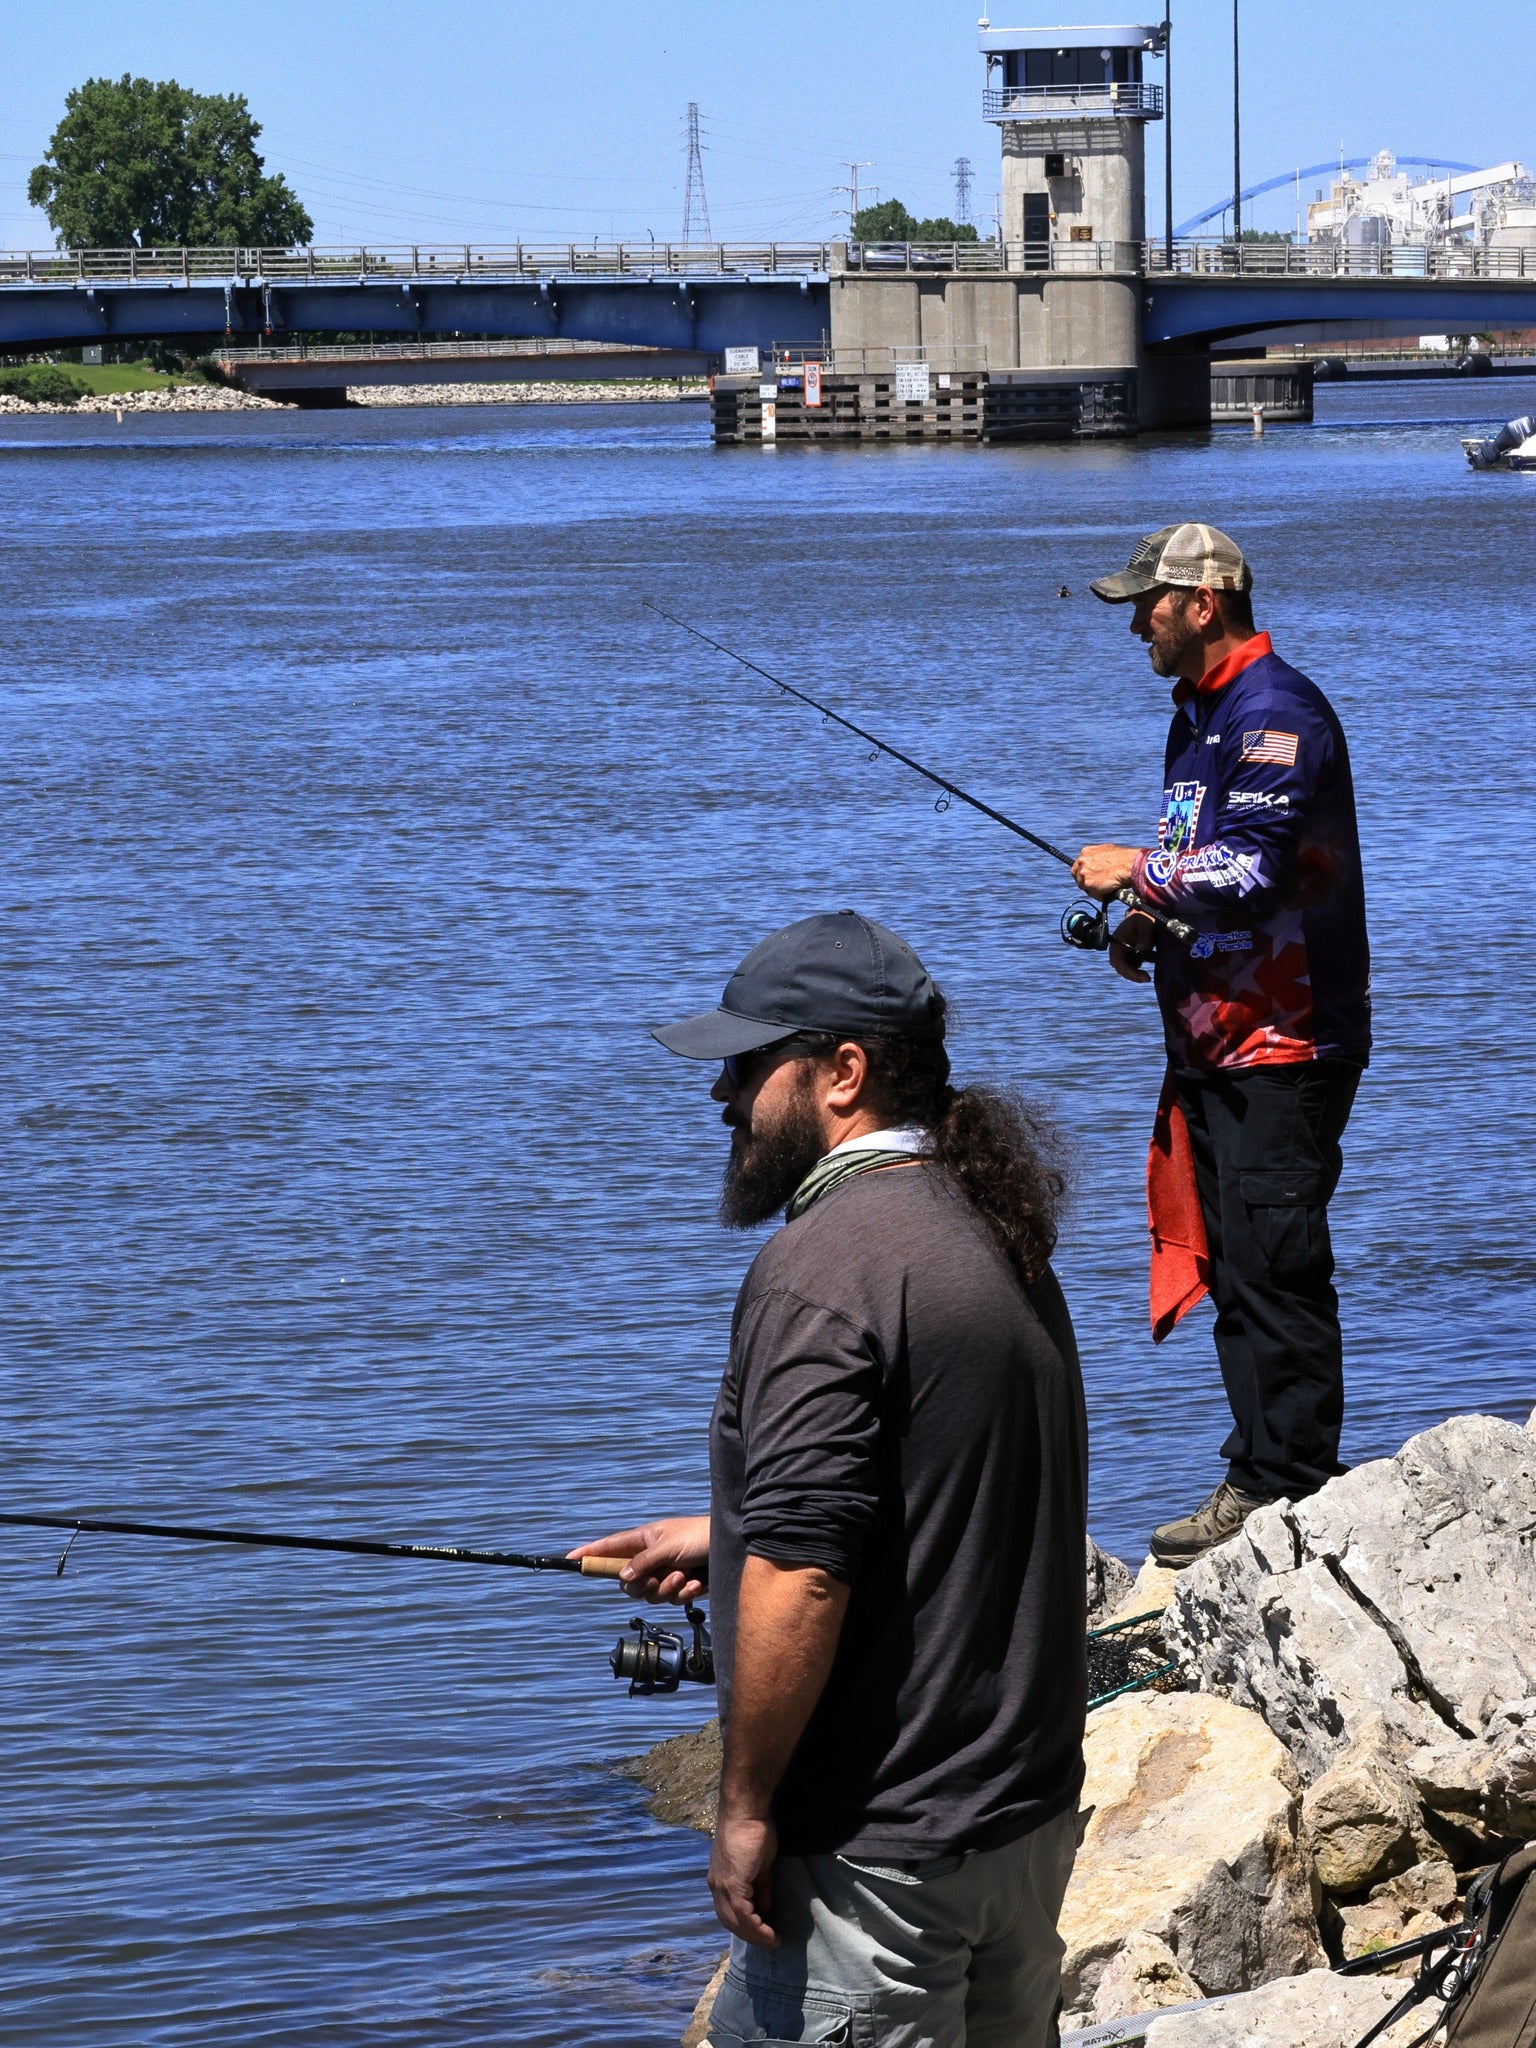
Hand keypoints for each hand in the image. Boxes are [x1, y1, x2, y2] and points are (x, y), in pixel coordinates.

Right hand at [566, 1515, 709, 1602]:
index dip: (589, 1553)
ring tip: (684, 1575)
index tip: (569, 1560)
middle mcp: (650, 1557)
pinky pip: (670, 1600)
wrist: (731, 1546)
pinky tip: (697, 1583)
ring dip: (667, 1589)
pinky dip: (683, 1594)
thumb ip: (644, 1562)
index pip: (609, 1546)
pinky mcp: (680, 1586)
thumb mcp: (669, 1545)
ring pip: (649, 1595)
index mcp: (643, 1539)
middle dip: (642, 1586)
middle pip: (628, 1582)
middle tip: (658, 1578)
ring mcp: (664, 1573)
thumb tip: (623, 1578)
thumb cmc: (700, 1536)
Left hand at [709, 1807, 779, 1947]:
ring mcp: (722, 1886)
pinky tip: (770, 1933)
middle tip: (769, 1942)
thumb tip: (765, 1907)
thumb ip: (760, 1887)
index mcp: (720, 1881)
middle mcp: (716, 1887)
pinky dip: (756, 1927)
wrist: (746, 1811)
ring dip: (754, 1935)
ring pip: (735, 1921)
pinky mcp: (732, 1884)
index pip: (729, 1912)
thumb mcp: (758, 1865)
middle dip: (750, 1935)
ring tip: (772, 1941)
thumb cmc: (753, 1830)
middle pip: (730, 1921)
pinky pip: (743, 1914)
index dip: (745, 1926)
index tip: (764, 1933)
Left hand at [1072, 844, 1142, 898]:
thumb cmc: (1123, 858)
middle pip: (1078, 877)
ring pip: (1084, 887)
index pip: (1077, 867)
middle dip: (1085, 883)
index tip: (1087, 879)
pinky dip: (1100, 895)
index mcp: (1085, 852)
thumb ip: (1097, 858)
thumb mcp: (1106, 851)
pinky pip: (1093, 894)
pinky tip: (1109, 891)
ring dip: (1094, 890)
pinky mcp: (1089, 883)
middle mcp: (1082, 862)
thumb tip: (1097, 865)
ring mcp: (1084, 873)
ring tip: (1107, 888)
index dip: (1082, 874)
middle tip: (1096, 886)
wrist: (1129, 865)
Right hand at [1109, 908, 1156, 984]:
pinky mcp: (1134, 953)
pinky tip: (1151, 963)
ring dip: (1136, 973)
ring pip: (1128, 968)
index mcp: (1118, 939)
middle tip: (1146, 978)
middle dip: (1132, 975)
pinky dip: (1141, 969)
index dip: (1127, 970)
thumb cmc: (1145, 914)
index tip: (1141, 976)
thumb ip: (1144, 938)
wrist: (1150, 911)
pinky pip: (1135, 965)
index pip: (1117, 960)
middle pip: (1121, 967)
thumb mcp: (1146, 923)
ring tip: (1148, 974)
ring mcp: (1127, 951)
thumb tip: (1141, 953)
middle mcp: (1120, 947)